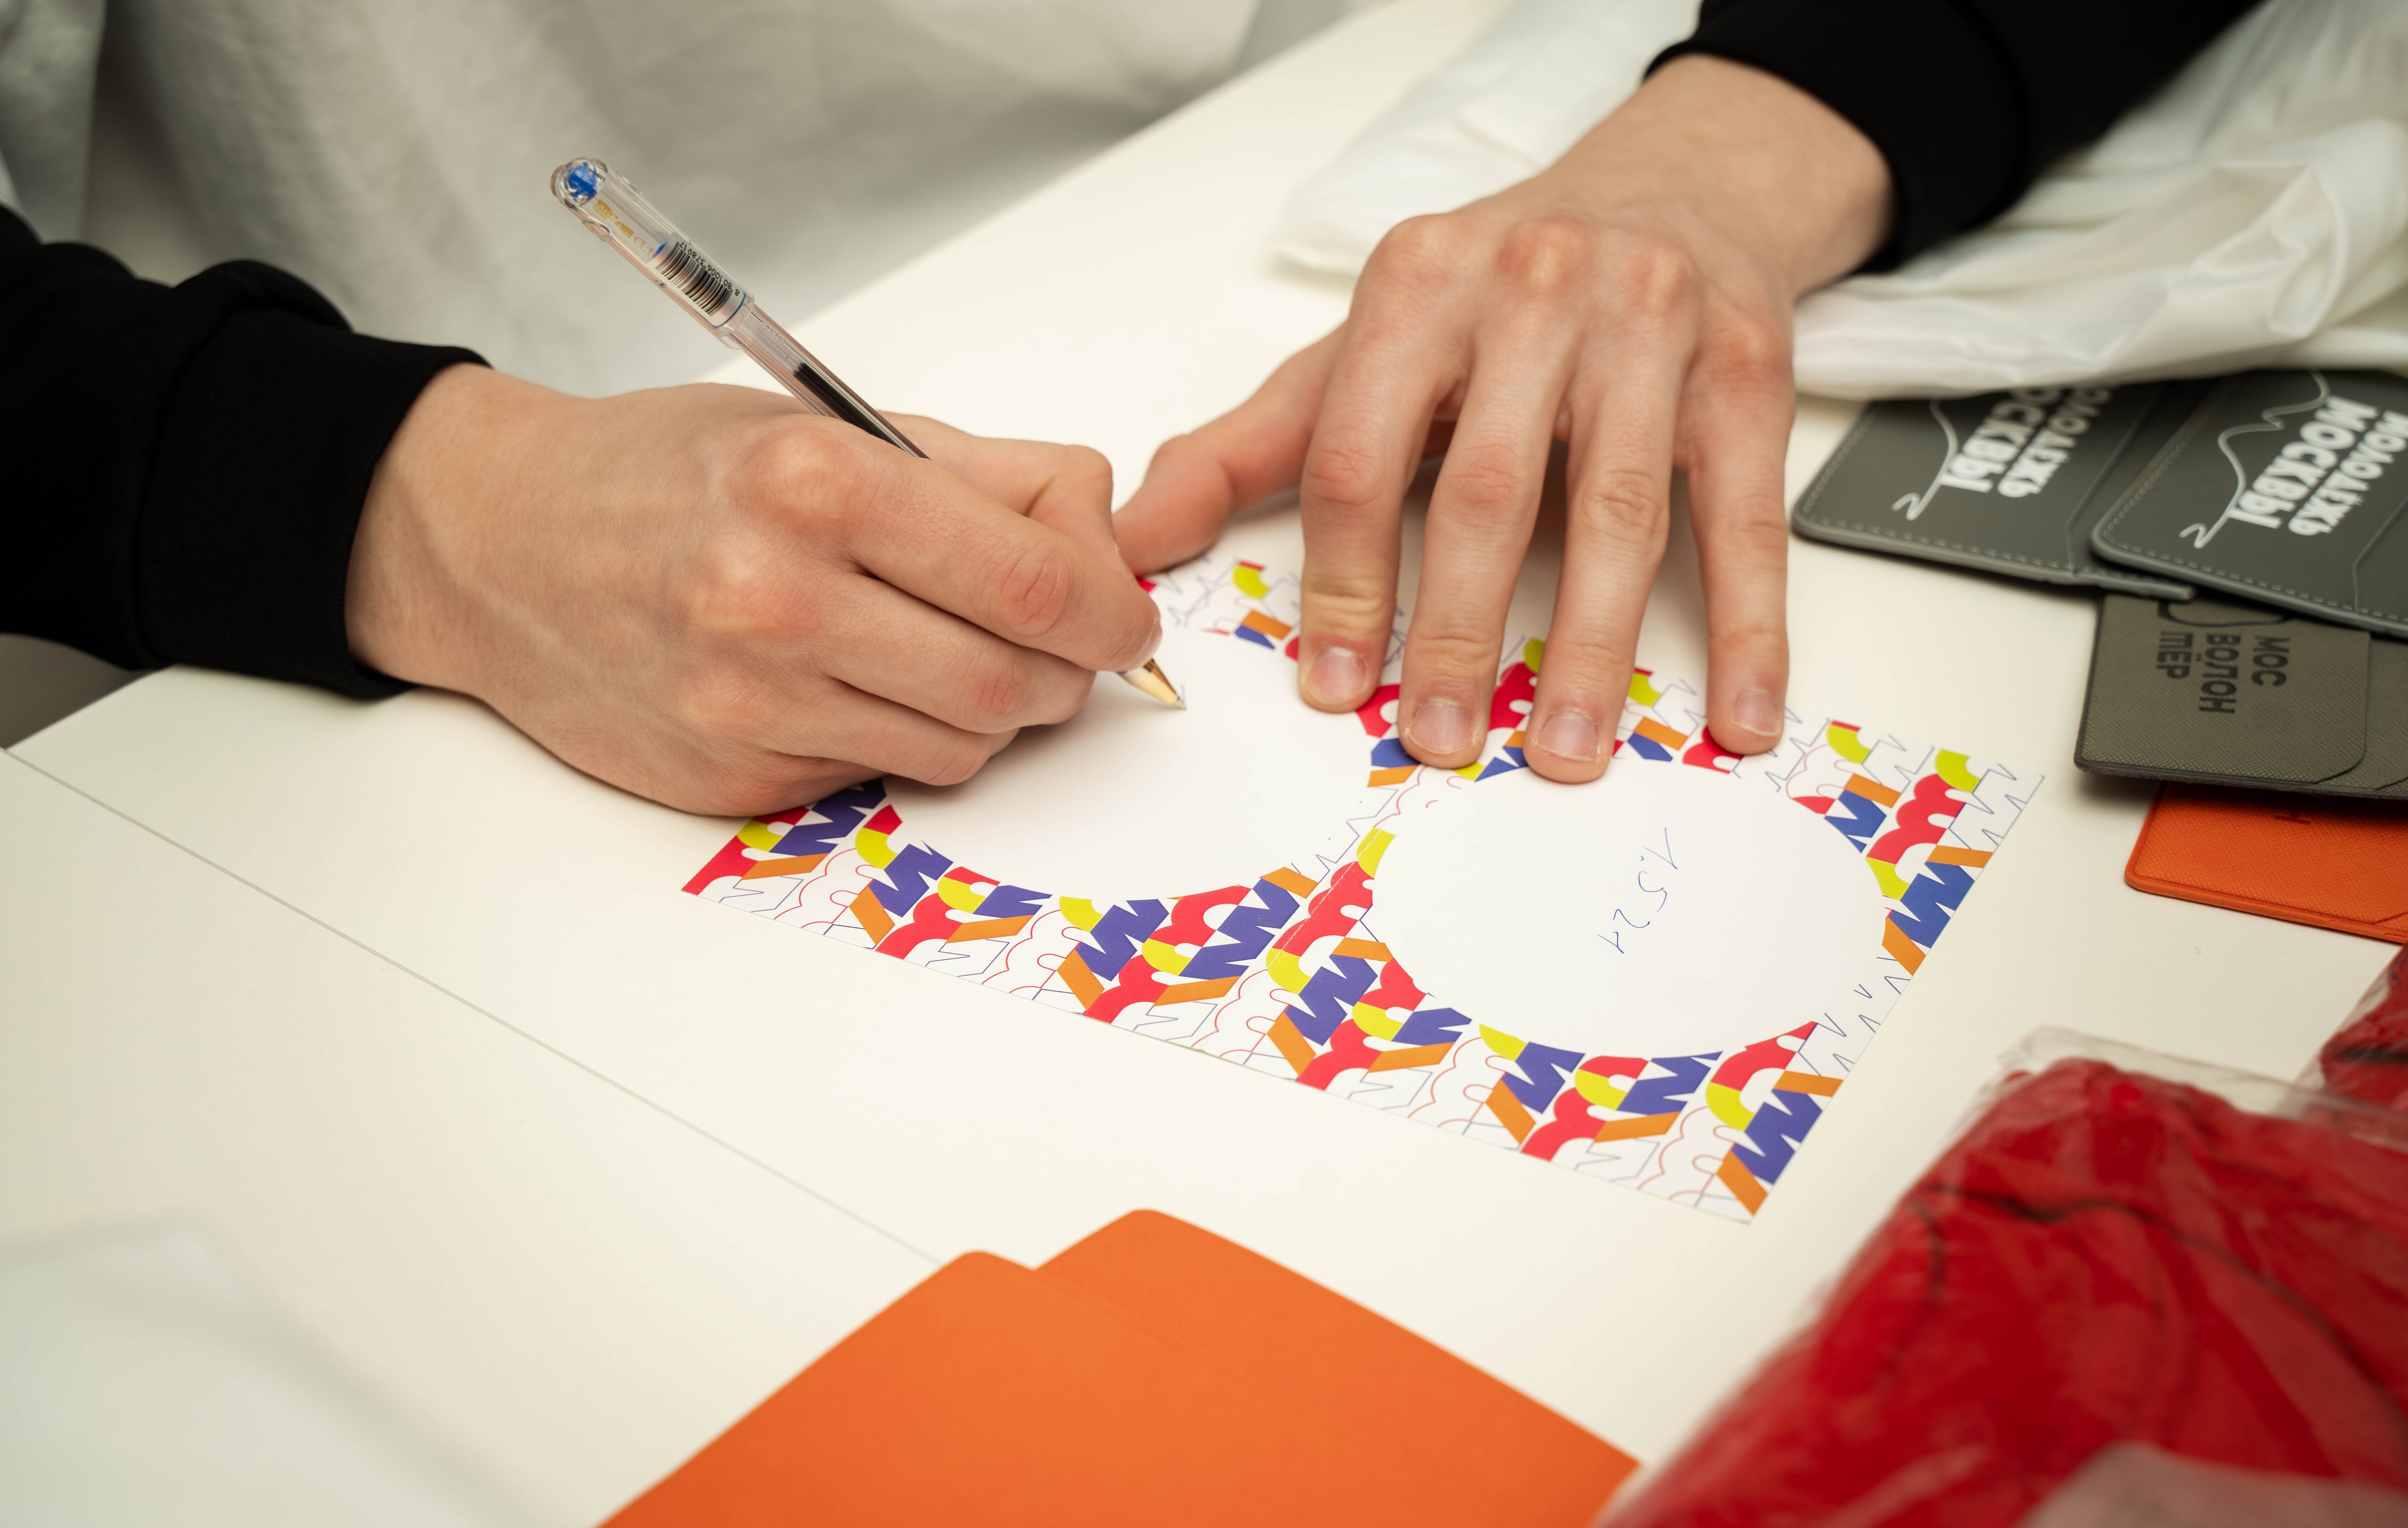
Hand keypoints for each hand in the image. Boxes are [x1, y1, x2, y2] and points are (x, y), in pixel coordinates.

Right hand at [347, 369, 1161, 814]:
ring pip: (964, 744)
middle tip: (1053, 637)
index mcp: (815, 486)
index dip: (1110, 609)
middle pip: (1016, 680)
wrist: (503, 545)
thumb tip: (1105, 536)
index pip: (1034, 582)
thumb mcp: (830, 425)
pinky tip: (859, 680)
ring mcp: (753, 702)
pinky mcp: (738, 776)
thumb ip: (987, 478)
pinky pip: (886, 774)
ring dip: (993, 708)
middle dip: (1066, 667)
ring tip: (949, 649)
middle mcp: (779, 599)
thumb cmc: (670, 472)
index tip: (1122, 613)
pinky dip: (906, 736)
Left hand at [1114, 56, 1890, 778]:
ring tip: (1569, 751)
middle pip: (1489, 494)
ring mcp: (1652, 329)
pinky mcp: (1747, 370)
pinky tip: (1737, 711)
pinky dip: (1751, 624)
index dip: (1345, 585)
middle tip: (1444, 740)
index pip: (1358, 458)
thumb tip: (1133, 537)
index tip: (1339, 687)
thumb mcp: (1363, 346)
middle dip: (1462, 634)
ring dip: (1596, 652)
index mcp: (1418, 289)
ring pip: (1621, 515)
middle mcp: (1535, 293)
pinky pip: (1744, 517)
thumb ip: (1247, 447)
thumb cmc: (1498, 292)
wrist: (1670, 186)